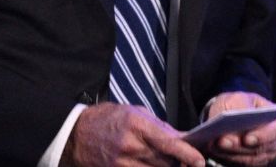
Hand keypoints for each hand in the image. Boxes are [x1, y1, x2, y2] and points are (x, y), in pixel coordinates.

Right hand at [62, 103, 203, 166]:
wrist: (75, 134)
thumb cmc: (108, 119)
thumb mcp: (135, 113)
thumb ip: (159, 127)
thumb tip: (182, 138)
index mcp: (136, 125)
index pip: (168, 142)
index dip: (186, 154)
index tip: (200, 160)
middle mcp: (129, 146)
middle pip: (164, 162)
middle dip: (179, 163)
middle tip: (188, 161)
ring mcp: (120, 164)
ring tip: (170, 163)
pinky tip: (151, 165)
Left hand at [201, 91, 275, 165]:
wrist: (231, 113)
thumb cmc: (238, 104)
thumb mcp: (238, 99)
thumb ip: (239, 108)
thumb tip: (236, 124)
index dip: (264, 135)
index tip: (247, 138)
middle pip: (262, 147)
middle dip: (240, 146)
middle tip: (223, 141)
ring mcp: (268, 151)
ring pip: (251, 157)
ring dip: (231, 152)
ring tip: (215, 144)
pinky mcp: (256, 161)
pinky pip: (243, 163)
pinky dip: (228, 157)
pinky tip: (216, 149)